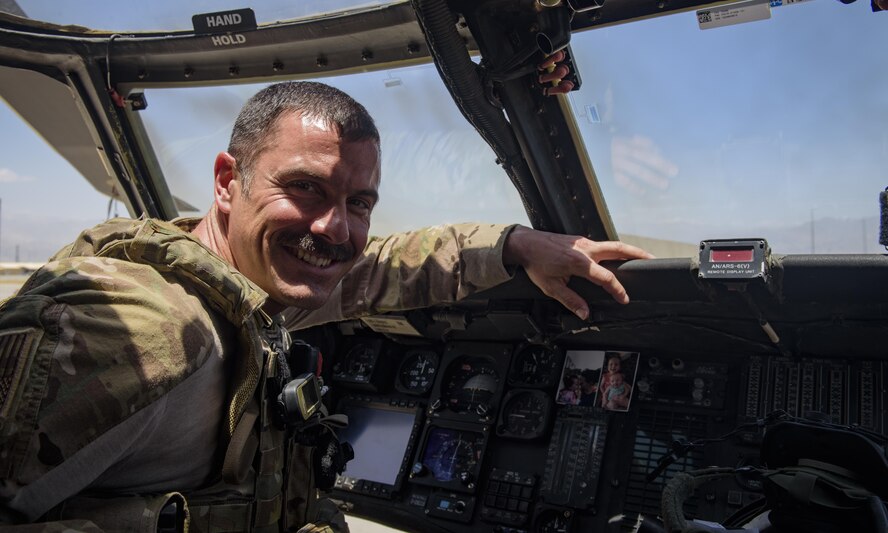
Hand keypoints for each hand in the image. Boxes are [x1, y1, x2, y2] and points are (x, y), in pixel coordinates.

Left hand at [502, 226, 652, 318]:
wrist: (525, 243)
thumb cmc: (536, 264)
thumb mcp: (550, 287)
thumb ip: (570, 300)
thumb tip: (586, 314)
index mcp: (579, 262)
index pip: (606, 277)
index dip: (617, 290)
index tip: (625, 300)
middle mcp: (586, 249)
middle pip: (618, 250)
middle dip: (638, 254)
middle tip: (653, 261)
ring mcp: (585, 243)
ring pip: (613, 245)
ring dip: (629, 250)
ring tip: (643, 257)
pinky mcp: (581, 241)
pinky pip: (603, 245)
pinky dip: (616, 250)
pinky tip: (619, 257)